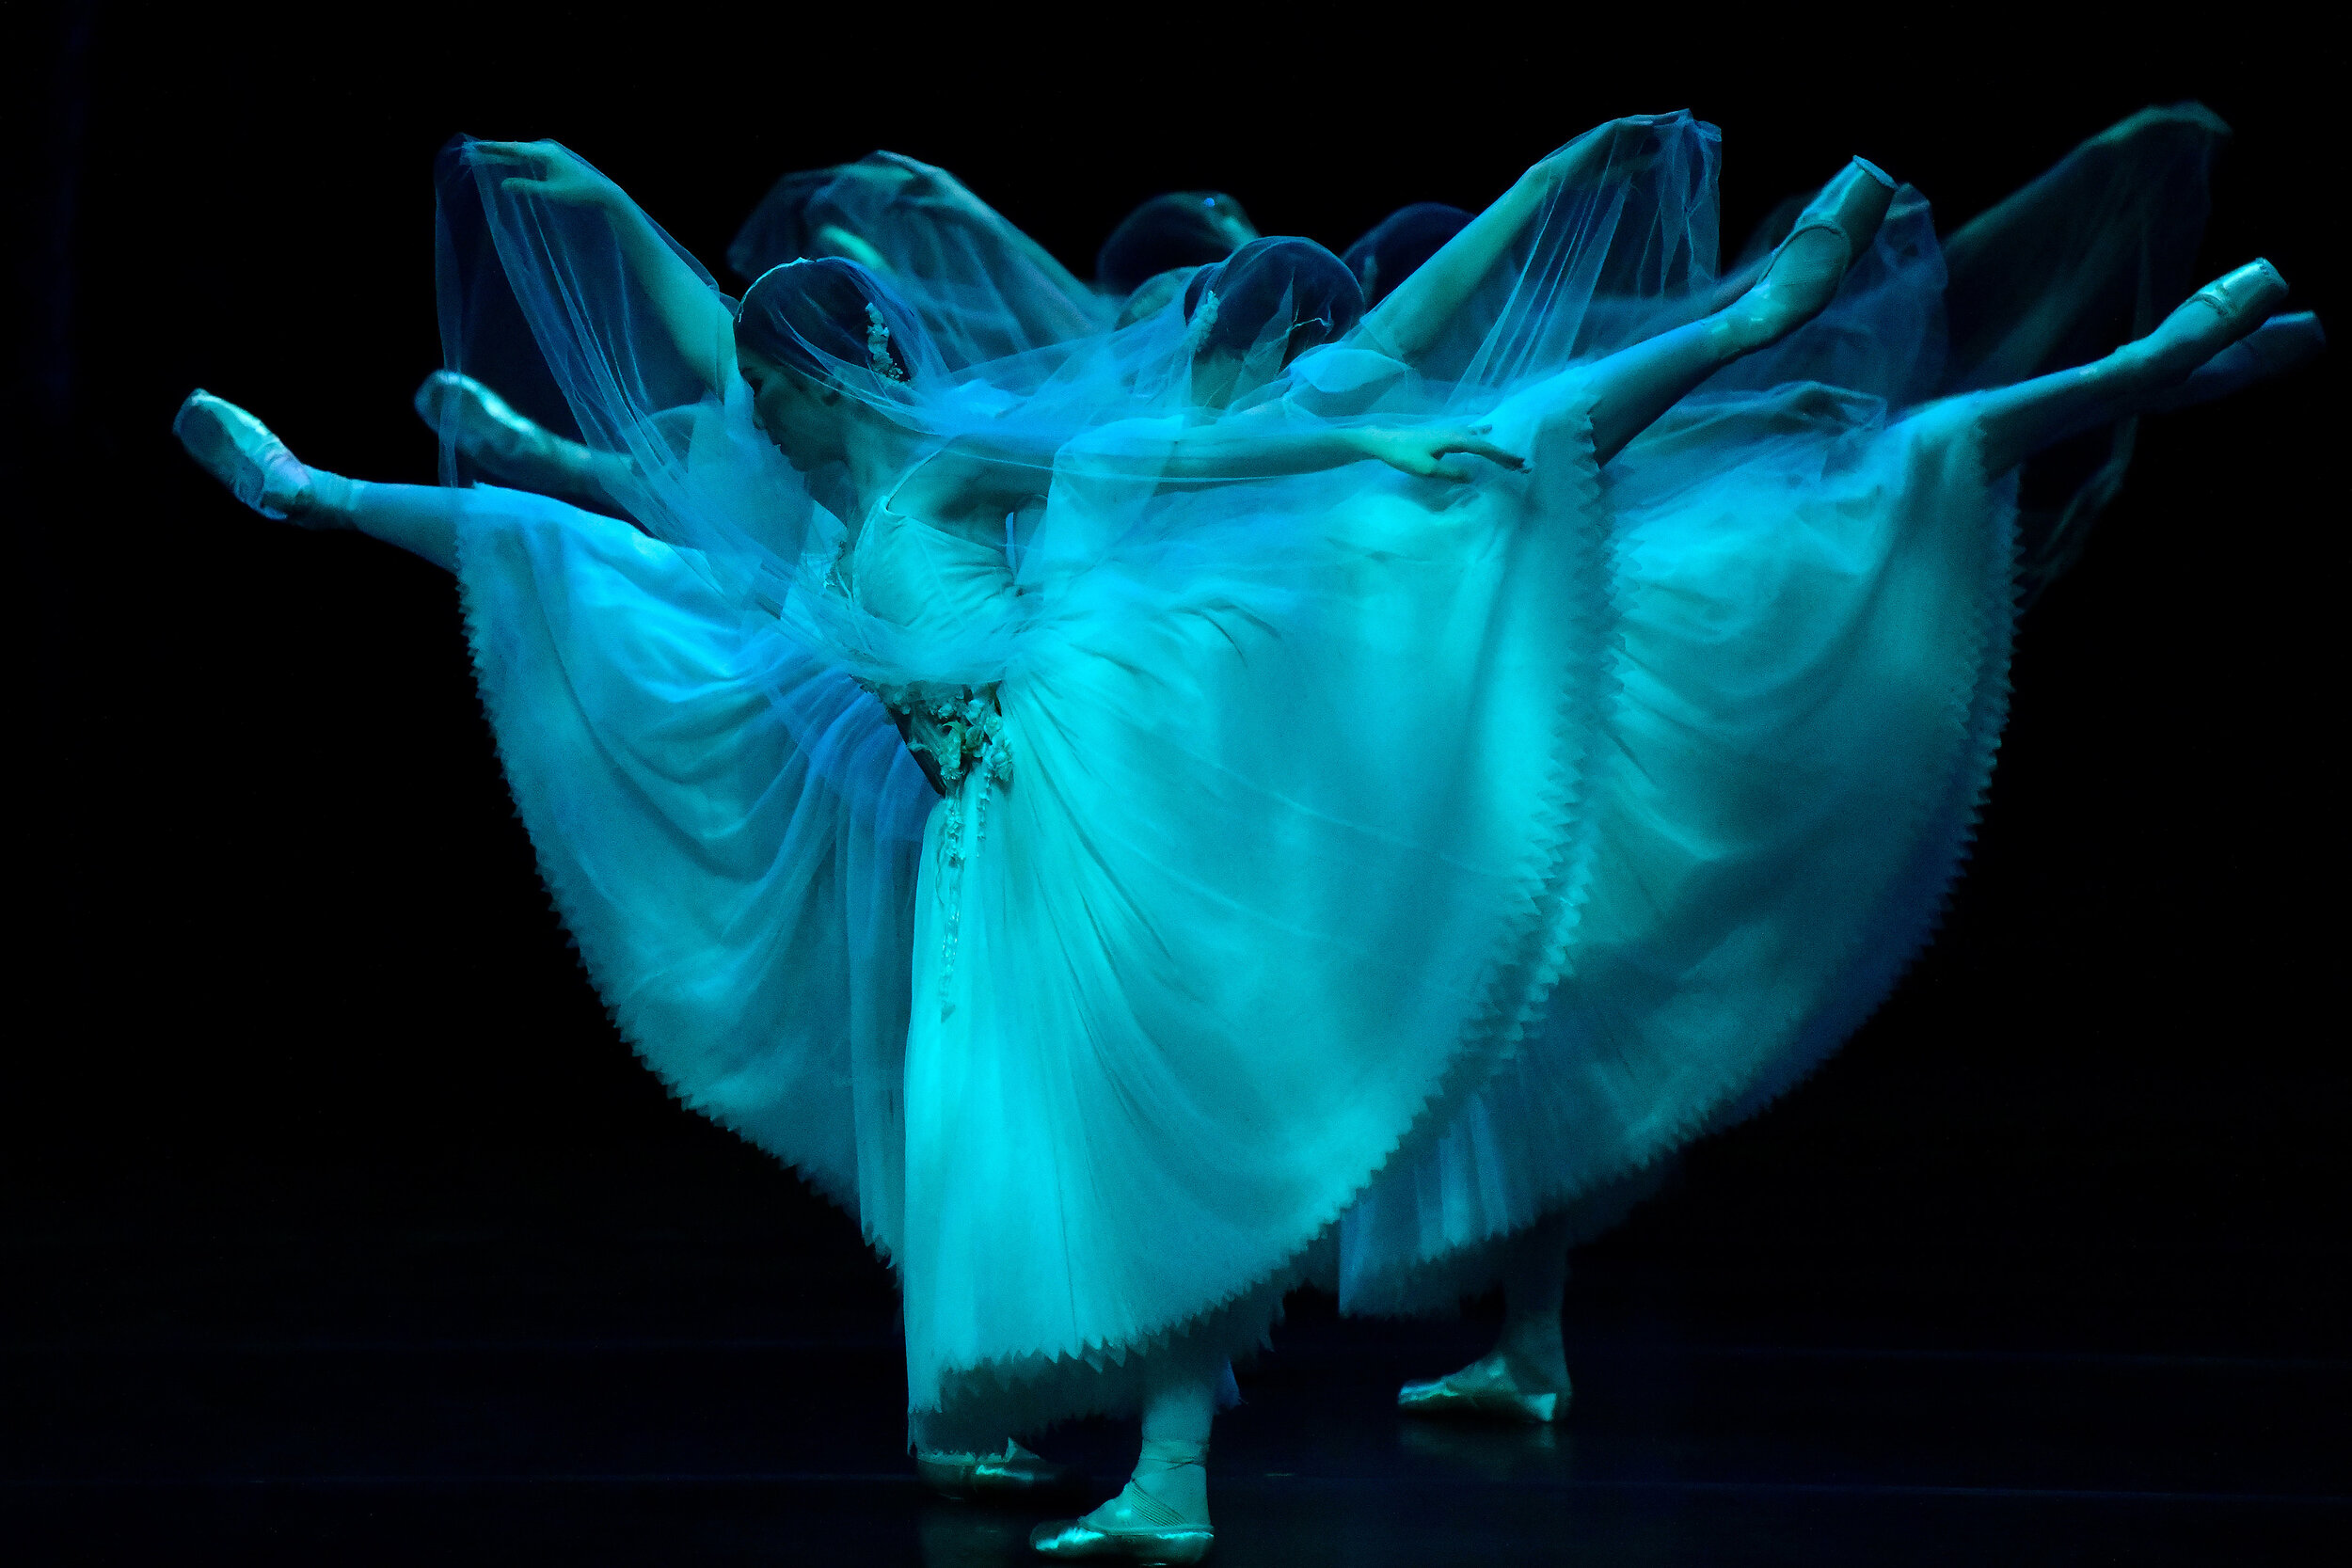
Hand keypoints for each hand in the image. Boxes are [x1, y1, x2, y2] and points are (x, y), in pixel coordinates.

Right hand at [473, 140, 617, 208]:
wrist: (602, 192)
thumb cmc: (578, 192)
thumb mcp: (551, 192)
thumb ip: (526, 187)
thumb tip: (503, 184)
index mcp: (545, 152)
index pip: (513, 149)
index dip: (494, 148)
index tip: (477, 147)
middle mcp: (546, 148)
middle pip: (515, 148)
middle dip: (495, 150)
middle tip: (475, 150)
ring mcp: (550, 153)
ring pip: (521, 152)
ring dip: (504, 154)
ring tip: (485, 154)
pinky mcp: (553, 159)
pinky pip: (529, 157)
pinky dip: (516, 160)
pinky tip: (507, 162)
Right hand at [864, 151, 997, 226]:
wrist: (974, 215)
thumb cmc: (953, 209)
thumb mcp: (930, 207)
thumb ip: (911, 203)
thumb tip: (894, 202)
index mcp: (931, 174)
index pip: (907, 163)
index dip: (892, 158)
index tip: (879, 153)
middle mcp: (932, 175)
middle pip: (908, 180)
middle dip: (896, 192)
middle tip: (886, 207)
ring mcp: (936, 183)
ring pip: (914, 188)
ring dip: (904, 200)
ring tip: (896, 214)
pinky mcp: (939, 192)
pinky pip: (921, 194)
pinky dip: (913, 202)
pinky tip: (908, 213)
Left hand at [1358, 425, 1523, 481]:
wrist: (1384, 440)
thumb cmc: (1404, 455)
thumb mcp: (1427, 469)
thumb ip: (1451, 473)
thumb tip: (1473, 475)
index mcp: (1455, 439)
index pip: (1485, 449)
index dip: (1503, 457)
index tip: (1520, 464)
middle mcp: (1457, 431)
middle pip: (1486, 442)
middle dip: (1504, 454)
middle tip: (1523, 464)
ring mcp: (1450, 430)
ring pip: (1479, 437)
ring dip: (1494, 446)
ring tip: (1509, 455)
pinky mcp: (1444, 432)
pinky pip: (1470, 432)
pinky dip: (1482, 435)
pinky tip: (1486, 430)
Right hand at [1530, 114, 1670, 191]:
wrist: (1560, 177)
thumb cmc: (1583, 177)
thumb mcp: (1616, 172)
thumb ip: (1634, 165)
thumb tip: (1655, 159)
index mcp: (1618, 144)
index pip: (1642, 134)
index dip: (1659, 130)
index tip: (1676, 130)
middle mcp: (1615, 135)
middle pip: (1642, 124)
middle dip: (1661, 120)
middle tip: (1680, 117)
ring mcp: (1608, 132)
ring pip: (1635, 121)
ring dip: (1653, 118)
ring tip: (1671, 117)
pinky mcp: (1601, 132)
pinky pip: (1622, 125)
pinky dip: (1636, 124)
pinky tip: (1650, 124)